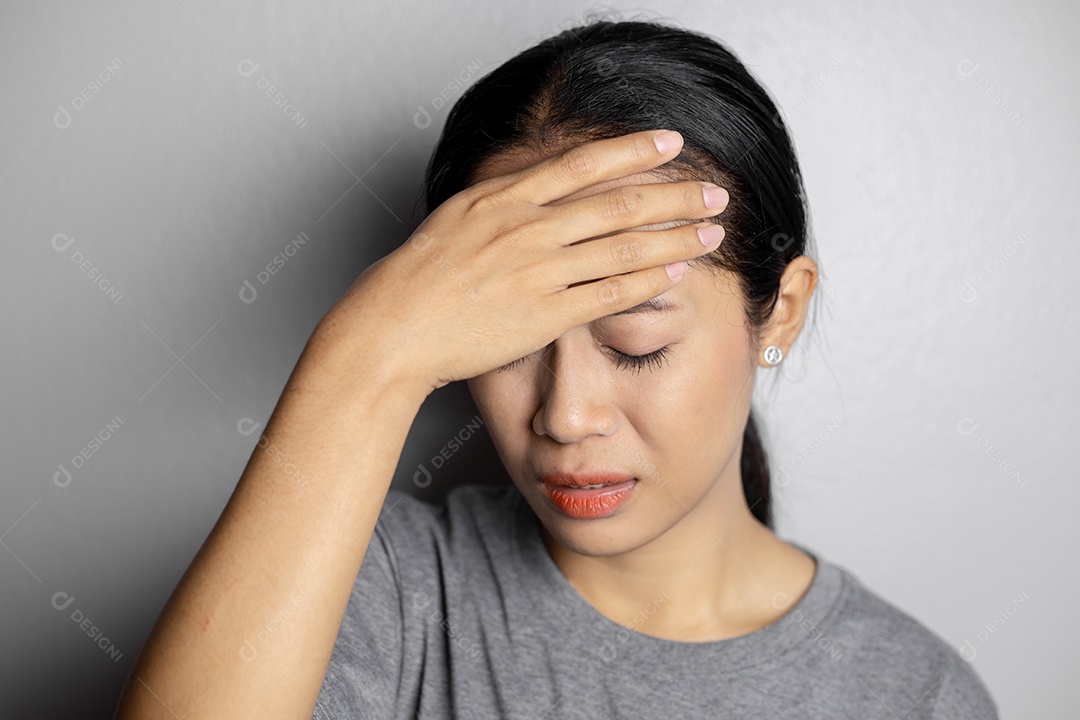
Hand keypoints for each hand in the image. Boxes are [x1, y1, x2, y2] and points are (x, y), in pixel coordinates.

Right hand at [317, 129, 727, 394]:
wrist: (392, 327)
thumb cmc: (416, 278)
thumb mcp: (455, 221)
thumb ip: (500, 206)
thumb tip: (530, 195)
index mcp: (503, 197)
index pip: (581, 164)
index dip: (633, 151)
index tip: (671, 144)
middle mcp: (526, 226)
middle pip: (617, 203)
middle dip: (675, 196)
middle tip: (715, 193)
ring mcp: (537, 269)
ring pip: (623, 247)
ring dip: (675, 238)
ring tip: (712, 233)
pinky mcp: (544, 313)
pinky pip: (610, 293)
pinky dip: (649, 281)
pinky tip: (677, 274)